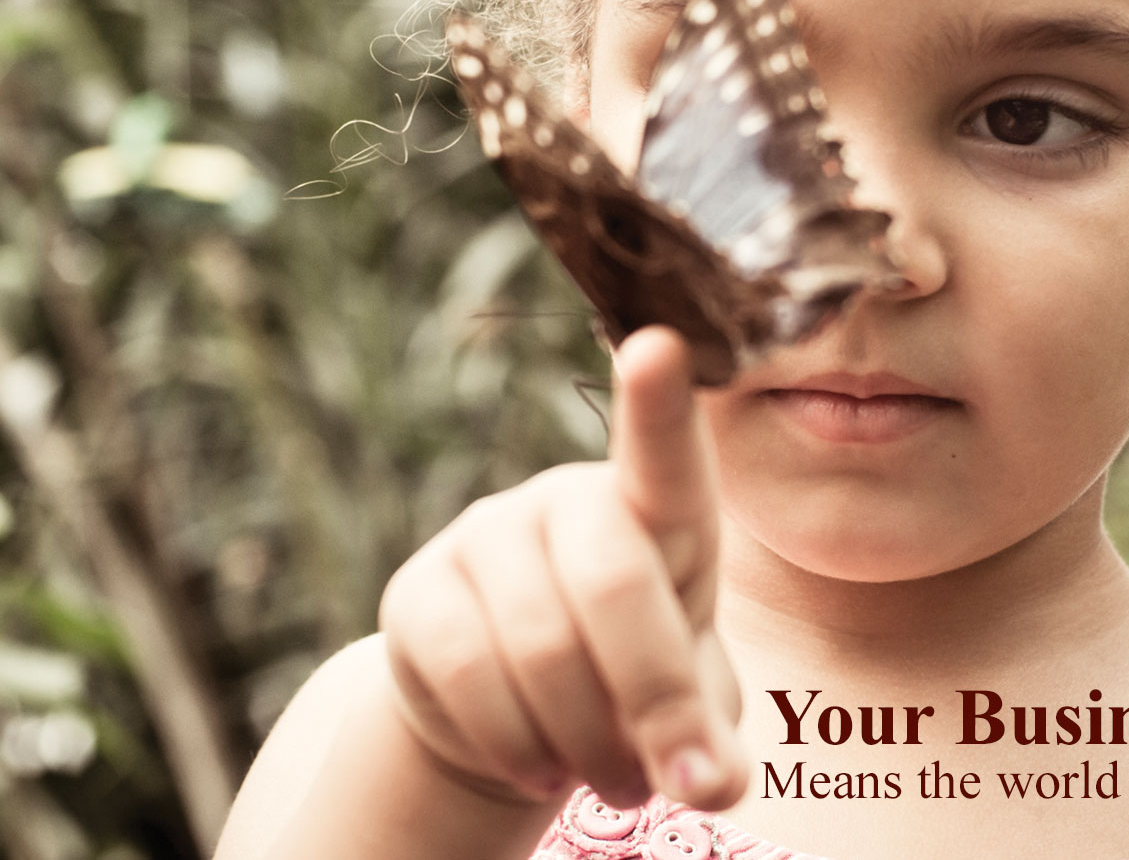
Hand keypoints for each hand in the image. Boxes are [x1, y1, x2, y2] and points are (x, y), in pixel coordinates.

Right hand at [378, 326, 745, 811]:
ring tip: (612, 780)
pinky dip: (517, 746)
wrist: (516, 715)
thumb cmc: (629, 679)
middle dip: (655, 700)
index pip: (663, 453)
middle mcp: (565, 500)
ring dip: (589, 744)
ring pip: (543, 648)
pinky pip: (469, 674)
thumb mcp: (689, 701)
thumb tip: (712, 782)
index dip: (658, 402)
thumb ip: (709, 736)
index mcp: (655, 508)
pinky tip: (539, 768)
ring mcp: (483, 536)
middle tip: (677, 784)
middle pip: (614, 584)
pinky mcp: (416, 591)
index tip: (658, 345)